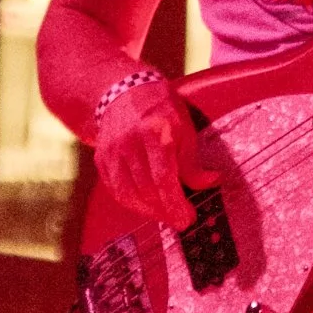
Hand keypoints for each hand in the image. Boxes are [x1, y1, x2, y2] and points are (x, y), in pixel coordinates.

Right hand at [93, 79, 217, 228]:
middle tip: (181, 221)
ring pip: (128, 193)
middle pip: (146, 189)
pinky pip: (115, 189)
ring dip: (149, 211)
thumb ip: (192, 160)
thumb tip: (211, 182)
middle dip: (165, 211)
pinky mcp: (101, 159)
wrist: (122, 90)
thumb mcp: (184, 127)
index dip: (175, 202)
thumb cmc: (160, 109)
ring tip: (166, 216)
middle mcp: (129, 143)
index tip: (187, 217)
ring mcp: (112, 152)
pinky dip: (131, 203)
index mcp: (154, 133)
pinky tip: (147, 207)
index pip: (163, 177)